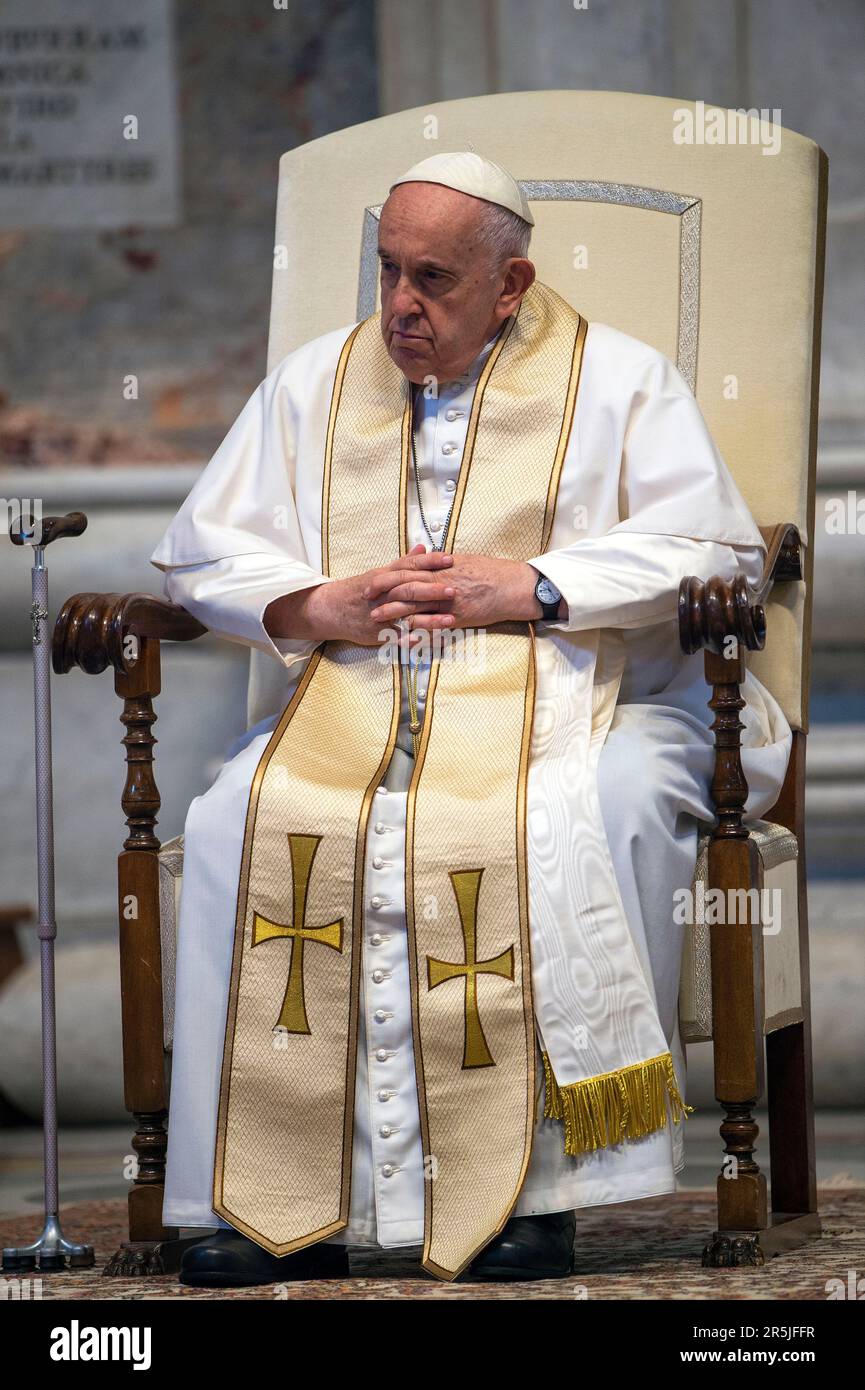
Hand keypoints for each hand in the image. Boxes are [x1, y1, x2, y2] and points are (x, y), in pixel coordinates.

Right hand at [264, 544, 456, 648]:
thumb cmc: (360, 590)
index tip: (450, 559)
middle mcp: (383, 594)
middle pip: (409, 589)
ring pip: (406, 615)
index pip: (409, 565)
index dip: (430, 562)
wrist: (331, 609)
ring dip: (429, 619)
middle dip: (432, 590)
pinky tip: (428, 642)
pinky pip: (396, 638)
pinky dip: (411, 640)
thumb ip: (403, 562)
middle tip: (453, 590)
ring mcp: (380, 614)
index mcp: (385, 576)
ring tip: (450, 620)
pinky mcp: (377, 633)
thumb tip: (423, 547)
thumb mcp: (380, 573)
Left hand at [366, 553, 544, 629]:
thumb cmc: (490, 572)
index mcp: (441, 567)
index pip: (407, 569)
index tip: (372, 580)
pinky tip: (401, 634)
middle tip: (365, 597)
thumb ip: (442, 563)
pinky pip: (432, 623)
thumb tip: (427, 560)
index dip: (387, 575)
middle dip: (382, 592)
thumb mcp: (464, 561)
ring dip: (392, 612)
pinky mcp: (457, 616)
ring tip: (375, 618)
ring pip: (414, 605)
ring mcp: (448, 600)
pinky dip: (416, 629)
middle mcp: (441, 582)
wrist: (512, 586)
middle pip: (404, 586)